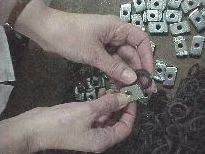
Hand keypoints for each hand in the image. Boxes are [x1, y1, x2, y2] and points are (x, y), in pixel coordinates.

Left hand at [15, 1, 155, 90]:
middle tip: (142, 89)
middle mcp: (114, 35)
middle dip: (137, 70)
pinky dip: (114, 73)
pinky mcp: (98, 52)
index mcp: (117, 28)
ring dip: (125, 74)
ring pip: (121, 60)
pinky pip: (110, 63)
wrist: (46, 32)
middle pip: (131, 53)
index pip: (140, 40)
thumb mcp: (93, 53)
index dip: (147, 56)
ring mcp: (106, 44)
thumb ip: (113, 67)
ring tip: (131, 90)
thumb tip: (133, 78)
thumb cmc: (70, 36)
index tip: (148, 73)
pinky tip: (119, 85)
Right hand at [29, 94, 135, 152]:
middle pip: (116, 122)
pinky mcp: (81, 122)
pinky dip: (99, 104)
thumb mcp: (88, 111)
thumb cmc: (63, 122)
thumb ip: (108, 104)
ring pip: (105, 116)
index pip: (125, 128)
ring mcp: (89, 130)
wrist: (35, 127)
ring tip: (110, 89)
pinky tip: (99, 92)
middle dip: (120, 106)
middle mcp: (98, 137)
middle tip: (122, 91)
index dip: (130, 113)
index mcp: (102, 139)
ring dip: (109, 103)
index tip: (132, 98)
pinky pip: (95, 114)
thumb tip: (125, 98)